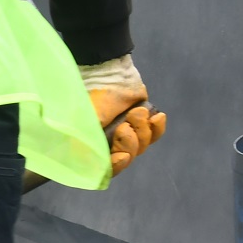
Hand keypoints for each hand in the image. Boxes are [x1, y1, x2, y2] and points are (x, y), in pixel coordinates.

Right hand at [82, 56, 165, 180]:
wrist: (110, 73)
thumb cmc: (93, 97)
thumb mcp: (84, 122)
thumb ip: (86, 144)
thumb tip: (91, 162)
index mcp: (93, 145)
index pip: (105, 169)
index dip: (115, 167)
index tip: (122, 155)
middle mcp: (109, 143)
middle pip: (127, 158)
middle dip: (130, 143)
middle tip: (125, 125)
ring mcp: (127, 134)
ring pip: (142, 146)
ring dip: (142, 130)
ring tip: (138, 112)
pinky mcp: (142, 124)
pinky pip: (155, 135)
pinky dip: (158, 128)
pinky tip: (157, 117)